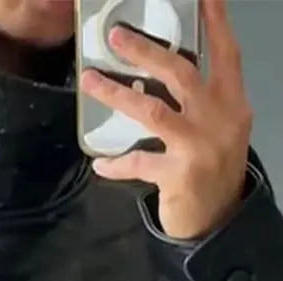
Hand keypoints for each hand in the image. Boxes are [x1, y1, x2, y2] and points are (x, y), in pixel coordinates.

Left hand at [80, 0, 252, 239]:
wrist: (219, 218)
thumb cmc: (214, 166)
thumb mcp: (221, 127)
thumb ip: (202, 99)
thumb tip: (159, 70)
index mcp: (232, 102)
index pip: (225, 53)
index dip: (215, 21)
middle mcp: (219, 118)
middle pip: (180, 73)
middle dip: (145, 52)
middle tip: (114, 36)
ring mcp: (199, 146)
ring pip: (153, 111)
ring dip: (117, 94)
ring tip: (90, 81)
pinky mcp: (179, 175)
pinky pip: (138, 163)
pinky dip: (116, 163)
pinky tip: (99, 164)